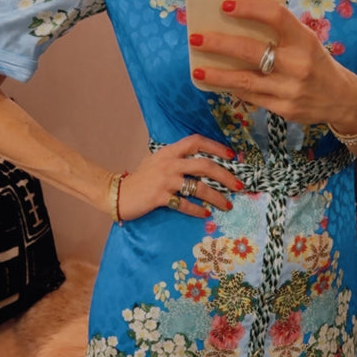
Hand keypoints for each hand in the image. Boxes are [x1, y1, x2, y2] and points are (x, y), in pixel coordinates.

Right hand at [116, 134, 241, 221]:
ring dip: (216, 197)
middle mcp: (169, 163)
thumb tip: (201, 163)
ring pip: (199, 187)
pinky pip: (185, 204)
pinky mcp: (160, 197)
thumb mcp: (157, 161)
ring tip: (227, 205)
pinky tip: (206, 214)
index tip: (232, 155)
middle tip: (239, 185)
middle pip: (205, 165)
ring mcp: (165, 180)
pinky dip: (198, 210)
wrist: (118, 193)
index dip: (216, 147)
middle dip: (226, 175)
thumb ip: (176, 159)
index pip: (196, 141)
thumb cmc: (140, 179)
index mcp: (169, 151)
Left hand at [188, 0, 356, 126]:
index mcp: (305, 40)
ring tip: (198, 70)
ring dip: (217, 75)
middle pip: (251, 52)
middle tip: (197, 38)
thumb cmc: (317, 62)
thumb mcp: (307, 42)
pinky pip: (252, 97)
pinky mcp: (284, 109)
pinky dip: (234, 89)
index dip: (250, 8)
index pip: (275, 16)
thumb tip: (238, 21)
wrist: (341, 99)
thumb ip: (281, 33)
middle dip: (219, 44)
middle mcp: (298, 65)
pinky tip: (220, 83)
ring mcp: (290, 90)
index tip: (226, 5)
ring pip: (245, 81)